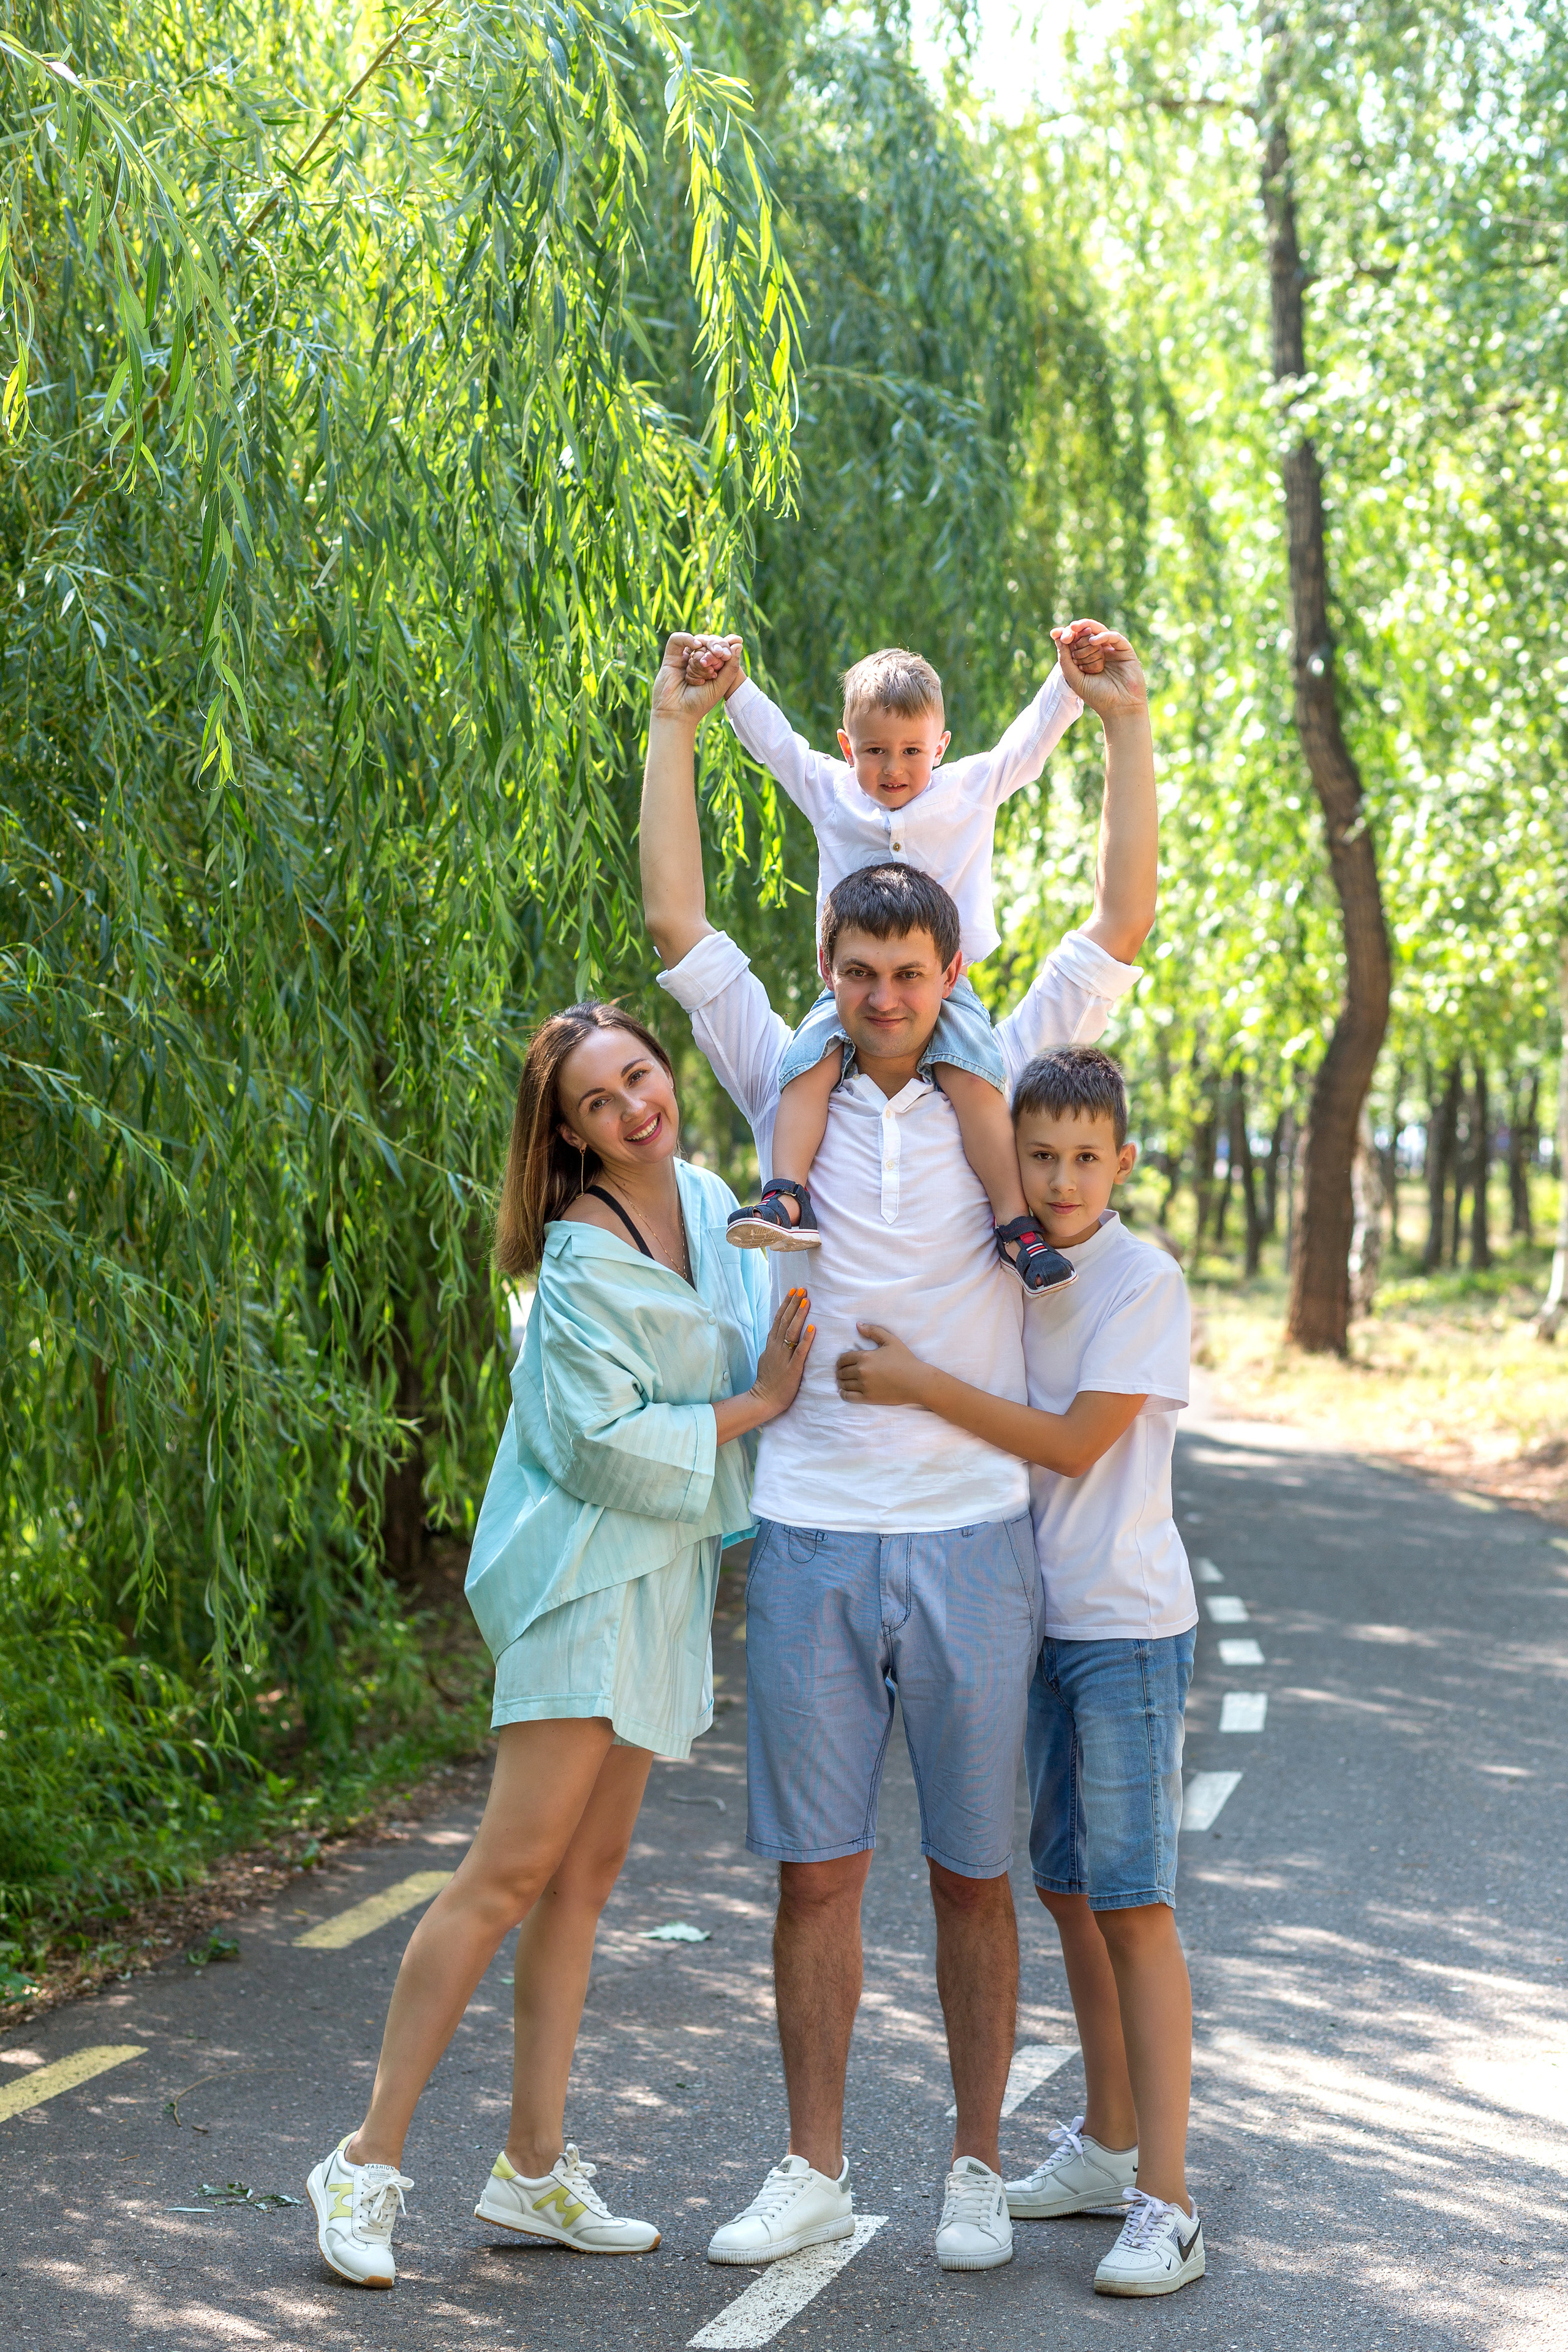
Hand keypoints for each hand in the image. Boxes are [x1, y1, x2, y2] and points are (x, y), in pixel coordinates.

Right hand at [650, 632, 742, 727]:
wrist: (678, 713)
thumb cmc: (700, 703)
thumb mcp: (721, 685)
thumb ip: (731, 666)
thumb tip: (738, 642)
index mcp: (712, 667)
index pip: (721, 648)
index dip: (726, 646)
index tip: (727, 655)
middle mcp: (698, 661)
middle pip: (710, 642)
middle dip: (716, 647)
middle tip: (720, 654)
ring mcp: (684, 658)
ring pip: (697, 642)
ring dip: (704, 650)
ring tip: (706, 662)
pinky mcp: (671, 657)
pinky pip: (677, 640)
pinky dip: (687, 638)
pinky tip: (696, 645)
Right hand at [749, 1286, 814, 1420]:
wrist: (763, 1399)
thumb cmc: (768, 1381)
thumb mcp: (767, 1358)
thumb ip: (774, 1346)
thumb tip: (779, 1335)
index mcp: (771, 1344)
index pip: (778, 1319)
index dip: (786, 1304)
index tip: (793, 1291)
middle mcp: (776, 1347)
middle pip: (785, 1321)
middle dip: (794, 1304)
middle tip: (802, 1290)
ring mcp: (784, 1357)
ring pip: (791, 1332)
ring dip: (799, 1315)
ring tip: (807, 1301)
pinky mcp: (793, 1369)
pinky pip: (800, 1352)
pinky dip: (807, 1339)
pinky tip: (813, 1328)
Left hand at [834, 1322, 932, 1407]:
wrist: (917, 1381)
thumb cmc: (905, 1360)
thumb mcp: (890, 1340)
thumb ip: (873, 1331)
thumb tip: (858, 1325)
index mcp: (865, 1357)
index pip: (843, 1359)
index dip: (840, 1361)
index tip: (840, 1363)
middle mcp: (861, 1371)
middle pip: (842, 1372)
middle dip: (839, 1372)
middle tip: (840, 1373)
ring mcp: (864, 1386)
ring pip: (844, 1384)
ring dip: (841, 1382)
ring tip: (842, 1381)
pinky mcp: (868, 1398)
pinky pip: (849, 1397)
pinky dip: (843, 1394)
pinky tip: (843, 1392)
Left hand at [1052, 621, 1147, 721]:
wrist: (1119, 708)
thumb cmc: (1097, 696)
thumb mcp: (1074, 678)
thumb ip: (1065, 660)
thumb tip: (1057, 637)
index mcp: (1086, 658)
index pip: (1075, 641)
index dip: (1065, 634)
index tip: (1055, 634)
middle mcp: (1099, 652)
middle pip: (1085, 633)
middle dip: (1074, 634)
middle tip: (1065, 637)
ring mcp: (1112, 650)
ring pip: (1098, 631)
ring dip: (1086, 627)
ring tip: (1075, 628)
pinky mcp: (1125, 650)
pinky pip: (1114, 637)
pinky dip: (1102, 636)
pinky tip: (1092, 641)